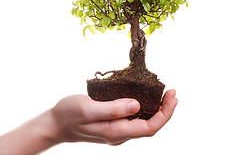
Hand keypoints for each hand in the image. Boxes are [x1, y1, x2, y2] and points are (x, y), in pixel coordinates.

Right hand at [50, 89, 177, 144]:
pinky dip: (145, 107)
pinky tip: (145, 96)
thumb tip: (137, 105)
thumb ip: (112, 108)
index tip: (172, 97)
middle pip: (150, 126)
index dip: (165, 114)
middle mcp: (120, 134)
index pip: (149, 128)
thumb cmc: (68, 115)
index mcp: (116, 132)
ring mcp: (117, 130)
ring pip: (144, 123)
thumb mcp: (87, 108)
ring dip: (157, 109)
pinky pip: (135, 119)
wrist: (55, 124)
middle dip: (165, 110)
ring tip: (164, 93)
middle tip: (172, 92)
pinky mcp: (113, 124)